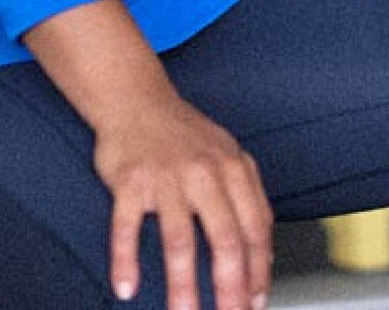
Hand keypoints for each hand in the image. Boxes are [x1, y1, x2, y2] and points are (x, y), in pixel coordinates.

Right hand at [93, 85, 272, 309]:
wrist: (135, 99)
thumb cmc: (182, 134)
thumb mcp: (227, 155)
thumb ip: (246, 197)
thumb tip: (264, 252)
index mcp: (234, 169)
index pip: (255, 229)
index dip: (258, 271)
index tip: (255, 302)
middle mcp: (204, 174)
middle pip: (225, 240)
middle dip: (230, 288)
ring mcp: (166, 178)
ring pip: (179, 241)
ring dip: (183, 285)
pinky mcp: (129, 182)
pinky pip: (126, 229)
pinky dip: (125, 261)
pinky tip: (127, 288)